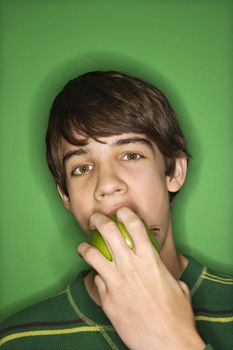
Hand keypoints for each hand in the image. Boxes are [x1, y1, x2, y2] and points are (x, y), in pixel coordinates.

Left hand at [78, 207, 204, 349]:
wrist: (167, 343)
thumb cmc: (177, 315)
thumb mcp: (177, 285)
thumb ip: (162, 271)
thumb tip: (156, 266)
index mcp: (150, 259)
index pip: (134, 225)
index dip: (125, 213)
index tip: (120, 212)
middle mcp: (131, 266)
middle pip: (109, 232)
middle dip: (98, 220)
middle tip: (95, 219)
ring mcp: (116, 282)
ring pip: (93, 254)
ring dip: (85, 246)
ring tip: (83, 246)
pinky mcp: (107, 299)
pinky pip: (96, 280)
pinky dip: (96, 276)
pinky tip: (97, 278)